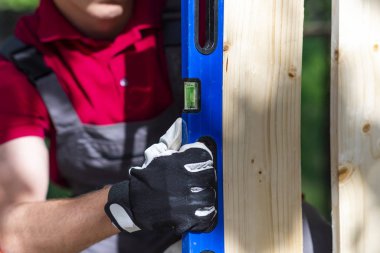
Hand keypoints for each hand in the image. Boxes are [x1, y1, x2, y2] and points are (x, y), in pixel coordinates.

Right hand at [104, 118, 216, 233]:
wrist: (133, 203)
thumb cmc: (148, 177)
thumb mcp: (156, 154)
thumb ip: (171, 139)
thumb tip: (180, 123)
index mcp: (176, 162)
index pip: (204, 156)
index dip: (204, 158)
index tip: (201, 162)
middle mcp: (182, 180)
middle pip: (210, 175)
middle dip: (206, 177)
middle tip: (200, 180)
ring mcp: (184, 201)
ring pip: (210, 195)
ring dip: (206, 194)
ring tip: (198, 194)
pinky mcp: (184, 218)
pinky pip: (206, 214)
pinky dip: (205, 212)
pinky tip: (198, 208)